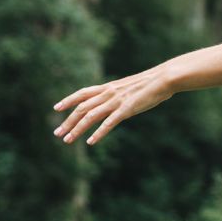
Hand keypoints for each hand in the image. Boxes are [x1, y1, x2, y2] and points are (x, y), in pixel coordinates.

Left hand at [52, 65, 174, 145]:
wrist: (165, 78)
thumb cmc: (152, 83)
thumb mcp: (131, 88)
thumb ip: (121, 94)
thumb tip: (117, 101)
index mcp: (109, 87)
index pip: (83, 93)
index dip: (68, 100)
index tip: (56, 108)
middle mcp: (109, 93)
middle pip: (82, 108)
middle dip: (68, 121)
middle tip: (57, 134)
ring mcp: (117, 101)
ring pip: (91, 116)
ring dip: (77, 129)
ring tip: (68, 141)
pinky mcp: (127, 109)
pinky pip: (109, 123)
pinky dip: (99, 133)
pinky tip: (91, 142)